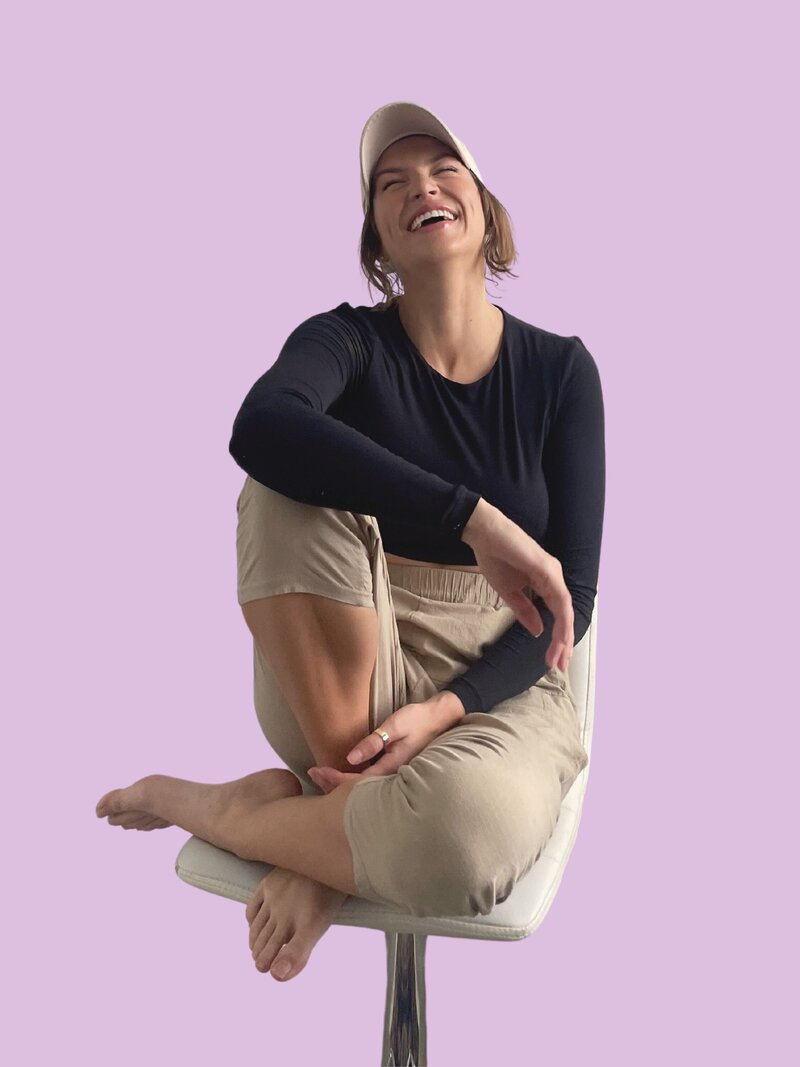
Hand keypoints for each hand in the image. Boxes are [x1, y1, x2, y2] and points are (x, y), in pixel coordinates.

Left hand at [307, 694, 461, 794]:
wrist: (441, 720)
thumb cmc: (418, 720)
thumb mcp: (395, 726)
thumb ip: (374, 742)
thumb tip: (350, 758)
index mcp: (391, 768)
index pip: (356, 781)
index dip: (333, 778)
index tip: (315, 771)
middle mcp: (392, 778)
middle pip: (358, 791)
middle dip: (333, 785)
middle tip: (312, 774)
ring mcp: (395, 778)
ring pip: (364, 790)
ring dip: (342, 784)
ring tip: (322, 777)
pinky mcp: (396, 774)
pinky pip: (372, 783)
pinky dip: (355, 782)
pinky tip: (344, 777)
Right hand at [463, 500, 573, 671]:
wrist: (483, 533)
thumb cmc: (494, 557)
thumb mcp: (509, 592)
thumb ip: (524, 611)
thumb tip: (538, 632)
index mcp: (545, 583)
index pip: (557, 615)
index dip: (556, 638)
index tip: (552, 660)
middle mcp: (554, 578)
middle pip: (565, 616)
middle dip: (564, 643)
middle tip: (559, 665)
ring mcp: (552, 573)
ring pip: (565, 610)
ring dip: (564, 635)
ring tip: (559, 656)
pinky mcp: (547, 569)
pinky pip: (559, 599)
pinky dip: (562, 619)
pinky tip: (559, 635)